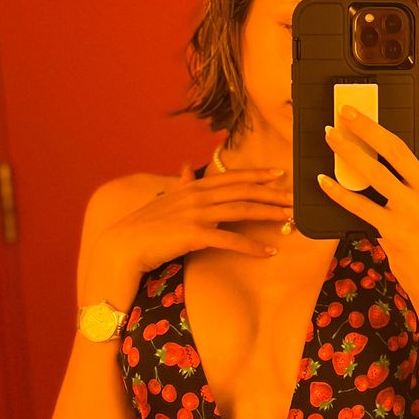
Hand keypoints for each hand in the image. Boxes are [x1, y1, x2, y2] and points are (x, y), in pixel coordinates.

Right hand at [103, 165, 293, 273]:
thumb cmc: (145, 225)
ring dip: (268, 214)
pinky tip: (268, 252)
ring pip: (241, 210)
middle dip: (271, 194)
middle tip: (295, 198)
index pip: (232, 176)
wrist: (124, 244)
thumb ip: (181, 183)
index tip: (279, 173)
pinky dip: (251, 246)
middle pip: (243, 191)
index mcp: (193, 186)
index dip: (257, 174)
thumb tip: (187, 166)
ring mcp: (196, 213)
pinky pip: (229, 240)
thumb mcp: (166, 198)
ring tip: (289, 220)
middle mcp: (197, 195)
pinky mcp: (193, 235)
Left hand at [318, 84, 418, 304]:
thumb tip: (385, 154)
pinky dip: (338, 192)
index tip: (416, 87)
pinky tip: (323, 180)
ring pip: (374, 172)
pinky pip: (360, 205)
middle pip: (396, 147)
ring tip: (330, 136)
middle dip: (368, 126)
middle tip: (346, 111)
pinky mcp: (395, 230)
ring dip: (347, 151)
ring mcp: (414, 211)